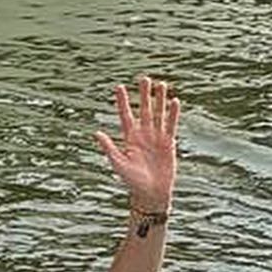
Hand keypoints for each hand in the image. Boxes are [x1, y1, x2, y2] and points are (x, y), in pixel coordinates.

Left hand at [95, 75, 178, 212]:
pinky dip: (173, 114)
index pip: (125, 115)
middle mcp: (143, 135)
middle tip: (144, 78)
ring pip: (158, 114)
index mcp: (129, 139)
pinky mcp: (168, 143)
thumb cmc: (132, 181)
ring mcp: (156, 138)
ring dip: (159, 100)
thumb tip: (96, 133)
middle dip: (144, 95)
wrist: (150, 193)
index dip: (122, 102)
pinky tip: (174, 102)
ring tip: (161, 84)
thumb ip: (109, 148)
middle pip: (143, 110)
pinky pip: (171, 125)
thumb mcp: (118, 163)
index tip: (119, 87)